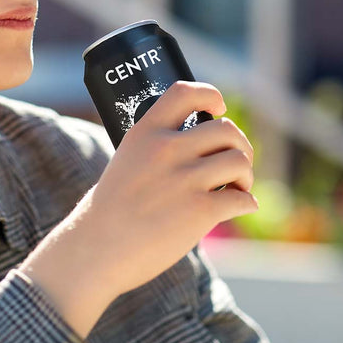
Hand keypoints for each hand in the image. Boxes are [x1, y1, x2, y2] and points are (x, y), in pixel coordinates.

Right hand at [19, 81, 257, 336]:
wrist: (96, 249)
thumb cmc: (112, 209)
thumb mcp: (127, 161)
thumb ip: (157, 147)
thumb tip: (202, 145)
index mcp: (146, 132)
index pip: (186, 92)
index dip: (211, 96)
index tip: (218, 110)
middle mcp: (166, 149)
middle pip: (226, 129)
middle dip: (239, 146)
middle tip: (235, 164)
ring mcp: (184, 179)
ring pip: (239, 160)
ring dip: (246, 175)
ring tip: (237, 187)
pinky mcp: (199, 211)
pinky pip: (242, 198)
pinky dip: (247, 202)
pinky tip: (238, 207)